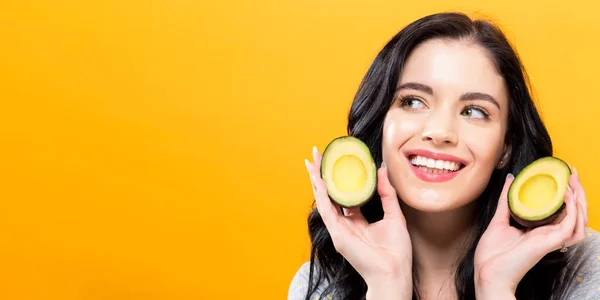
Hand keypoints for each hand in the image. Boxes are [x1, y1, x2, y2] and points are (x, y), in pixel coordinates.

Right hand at [305, 146, 412, 297]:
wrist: (394, 271)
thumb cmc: (396, 251)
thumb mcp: (394, 214)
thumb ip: (387, 193)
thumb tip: (381, 170)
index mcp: (357, 221)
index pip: (344, 196)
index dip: (339, 179)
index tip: (336, 161)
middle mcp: (345, 224)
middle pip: (330, 195)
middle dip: (322, 175)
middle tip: (317, 155)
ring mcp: (339, 229)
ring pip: (324, 200)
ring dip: (316, 181)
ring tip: (311, 163)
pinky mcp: (338, 234)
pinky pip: (327, 210)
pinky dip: (322, 194)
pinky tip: (319, 180)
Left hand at [474, 168, 587, 296]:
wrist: (486, 272)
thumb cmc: (492, 254)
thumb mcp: (500, 219)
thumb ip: (507, 200)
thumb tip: (511, 179)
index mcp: (539, 230)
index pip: (562, 212)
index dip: (568, 195)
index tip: (564, 176)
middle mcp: (548, 235)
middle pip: (575, 214)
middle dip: (578, 193)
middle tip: (573, 173)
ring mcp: (550, 239)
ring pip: (579, 221)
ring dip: (580, 201)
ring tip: (574, 182)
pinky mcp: (549, 243)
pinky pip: (569, 227)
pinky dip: (572, 211)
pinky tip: (567, 195)